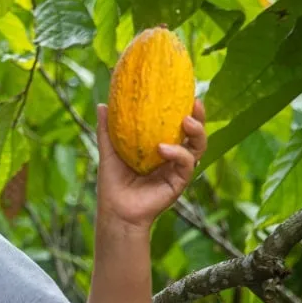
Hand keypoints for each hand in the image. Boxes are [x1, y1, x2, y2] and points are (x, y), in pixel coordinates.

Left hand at [96, 99, 206, 229]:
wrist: (115, 210)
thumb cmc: (112, 183)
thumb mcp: (110, 151)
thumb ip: (107, 129)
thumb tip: (102, 105)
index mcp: (162, 147)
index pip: (179, 125)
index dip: (186, 109)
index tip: (186, 92)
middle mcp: (174, 157)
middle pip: (195, 134)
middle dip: (200, 117)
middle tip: (195, 103)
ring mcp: (178, 170)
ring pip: (198, 148)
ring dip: (197, 132)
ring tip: (186, 121)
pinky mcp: (179, 182)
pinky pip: (187, 164)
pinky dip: (178, 153)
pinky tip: (163, 148)